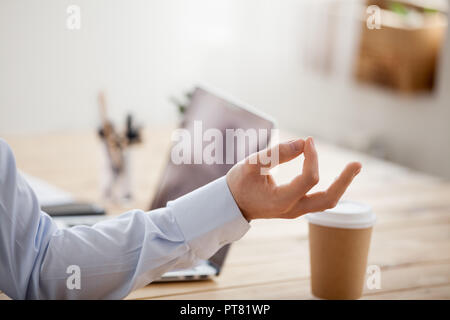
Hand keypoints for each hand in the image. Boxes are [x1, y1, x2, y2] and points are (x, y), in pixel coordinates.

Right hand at [226, 137, 361, 220]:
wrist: (230, 204)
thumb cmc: (238, 183)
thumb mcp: (251, 164)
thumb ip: (276, 153)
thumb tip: (303, 143)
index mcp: (281, 201)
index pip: (309, 179)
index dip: (312, 157)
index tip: (307, 141)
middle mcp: (292, 209)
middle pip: (328, 200)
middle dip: (344, 181)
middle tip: (358, 164)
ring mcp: (295, 211)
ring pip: (326, 202)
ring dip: (341, 185)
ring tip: (354, 167)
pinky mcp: (295, 207)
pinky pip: (319, 199)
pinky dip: (330, 186)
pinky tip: (338, 175)